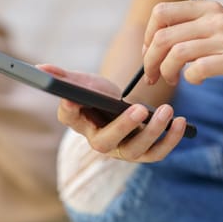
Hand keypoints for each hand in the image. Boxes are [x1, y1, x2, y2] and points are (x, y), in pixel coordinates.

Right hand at [36, 65, 185, 161]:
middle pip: (108, 143)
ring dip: (154, 132)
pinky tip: (182, 121)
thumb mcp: (83, 82)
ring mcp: (123, 150)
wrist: (118, 106)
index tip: (73, 98)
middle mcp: (101, 142)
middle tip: (139, 110)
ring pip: (137, 151)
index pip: (70, 119)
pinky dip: (171, 139)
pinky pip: (158, 152)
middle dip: (124, 128)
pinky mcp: (144, 151)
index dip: (71, 111)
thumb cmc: (97, 95)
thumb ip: (63, 77)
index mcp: (81, 123)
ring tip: (167, 110)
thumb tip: (40, 69)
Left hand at [142, 0, 222, 101]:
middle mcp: (217, 18)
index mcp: (207, 8)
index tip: (150, 55)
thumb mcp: (216, 31)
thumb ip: (188, 31)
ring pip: (177, 53)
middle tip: (153, 76)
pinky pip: (199, 69)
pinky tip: (196, 81)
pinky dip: (190, 79)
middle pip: (164, 36)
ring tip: (171, 80)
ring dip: (166, 72)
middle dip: (150, 60)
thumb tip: (150, 45)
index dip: (148, 36)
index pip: (161, 12)